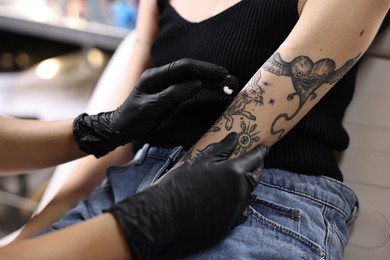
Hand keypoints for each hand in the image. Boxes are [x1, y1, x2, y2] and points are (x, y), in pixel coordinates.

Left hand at [73, 58, 228, 156]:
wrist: (119, 129)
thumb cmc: (132, 119)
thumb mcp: (152, 108)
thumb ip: (173, 94)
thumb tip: (196, 83)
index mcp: (155, 76)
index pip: (184, 67)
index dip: (204, 69)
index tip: (222, 74)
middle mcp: (162, 77)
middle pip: (191, 71)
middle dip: (212, 74)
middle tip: (232, 80)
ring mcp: (166, 84)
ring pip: (192, 78)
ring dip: (211, 81)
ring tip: (229, 84)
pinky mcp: (169, 93)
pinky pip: (189, 87)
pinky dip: (203, 87)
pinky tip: (215, 88)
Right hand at [107, 133, 268, 259]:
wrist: (167, 213)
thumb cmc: (182, 182)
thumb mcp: (201, 160)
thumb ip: (221, 148)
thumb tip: (234, 137)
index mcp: (235, 172)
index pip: (254, 159)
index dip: (260, 152)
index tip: (264, 148)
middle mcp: (240, 191)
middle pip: (256, 178)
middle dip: (257, 168)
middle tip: (256, 162)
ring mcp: (236, 209)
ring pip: (250, 195)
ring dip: (250, 186)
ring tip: (245, 180)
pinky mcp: (230, 224)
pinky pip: (242, 211)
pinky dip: (242, 203)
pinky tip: (235, 200)